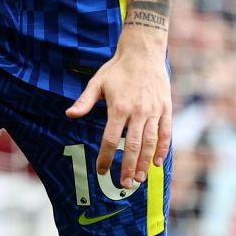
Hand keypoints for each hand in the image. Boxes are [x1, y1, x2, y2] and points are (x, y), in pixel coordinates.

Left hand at [66, 26, 172, 189]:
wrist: (144, 52)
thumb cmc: (118, 68)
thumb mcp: (97, 82)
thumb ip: (85, 101)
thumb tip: (69, 114)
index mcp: (119, 107)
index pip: (110, 139)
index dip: (106, 157)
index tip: (102, 171)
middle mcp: (138, 111)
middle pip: (132, 145)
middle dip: (127, 166)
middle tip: (124, 183)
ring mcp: (154, 110)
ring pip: (149, 142)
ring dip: (144, 162)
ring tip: (139, 178)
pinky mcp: (166, 107)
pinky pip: (165, 132)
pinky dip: (162, 147)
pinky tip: (156, 161)